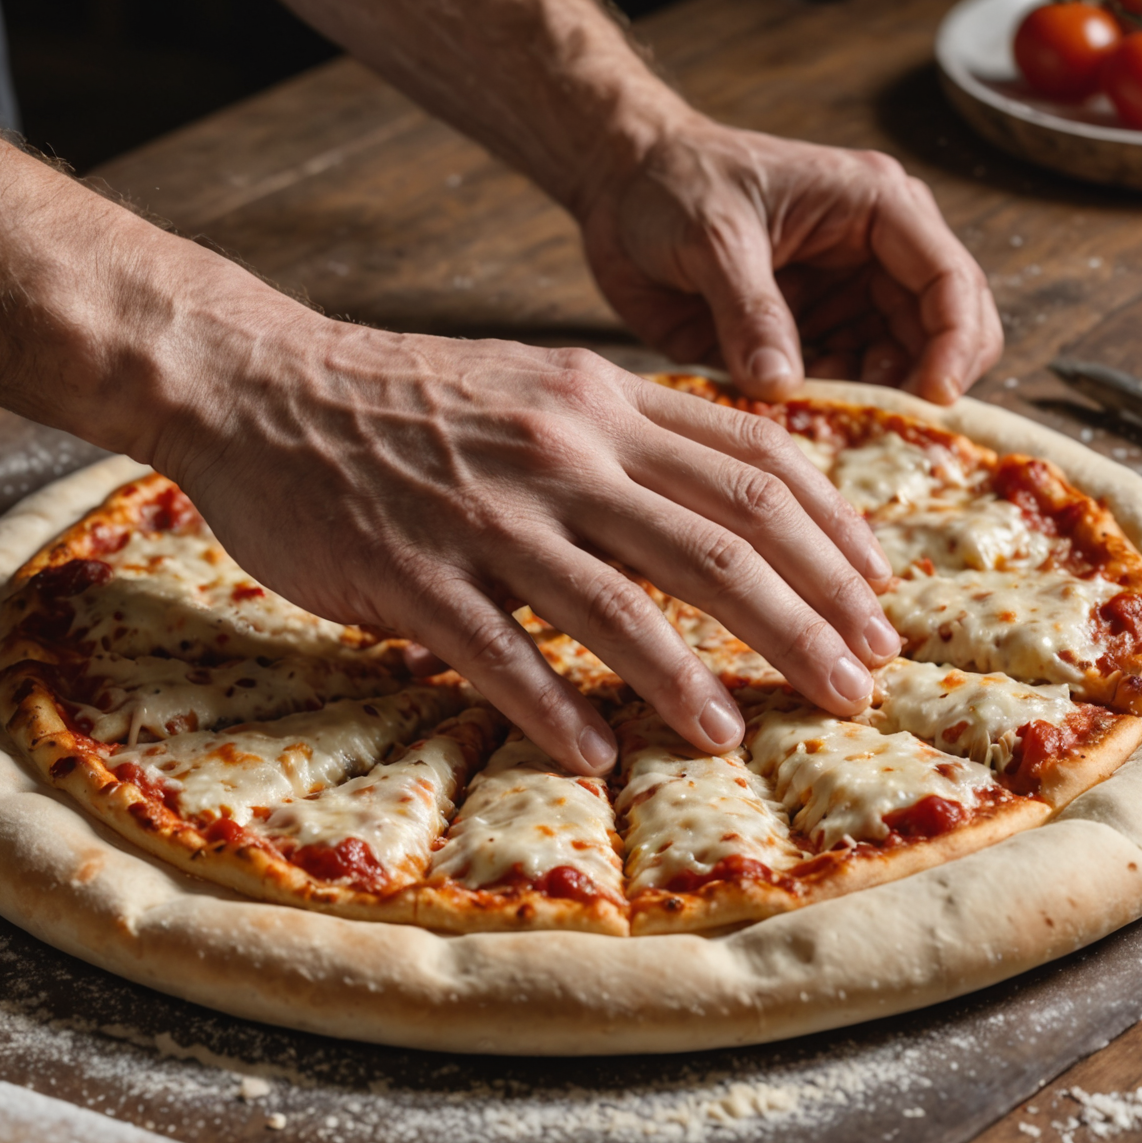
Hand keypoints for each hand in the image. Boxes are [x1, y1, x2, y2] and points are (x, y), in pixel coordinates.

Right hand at [154, 310, 900, 775]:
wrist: (262, 385)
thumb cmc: (409, 399)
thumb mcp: (538, 386)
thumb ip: (629, 438)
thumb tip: (725, 509)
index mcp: (604, 400)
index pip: (759, 462)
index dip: (834, 537)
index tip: (879, 597)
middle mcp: (563, 448)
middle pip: (719, 538)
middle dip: (805, 620)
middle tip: (859, 685)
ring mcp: (487, 510)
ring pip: (620, 602)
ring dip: (690, 680)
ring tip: (736, 737)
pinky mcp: (411, 569)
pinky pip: (498, 652)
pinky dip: (554, 709)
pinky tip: (595, 757)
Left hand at [578, 110, 1002, 403]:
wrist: (622, 191)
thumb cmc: (673, 185)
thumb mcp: (713, 237)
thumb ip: (750, 311)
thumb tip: (783, 387)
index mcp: (877, 209)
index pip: (949, 280)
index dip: (955, 342)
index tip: (934, 397)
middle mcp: (875, 258)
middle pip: (940, 334)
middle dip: (919, 384)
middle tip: (877, 426)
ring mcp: (843, 302)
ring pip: (893, 371)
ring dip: (870, 406)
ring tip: (825, 428)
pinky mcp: (805, 340)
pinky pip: (837, 389)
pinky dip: (827, 415)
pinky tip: (796, 427)